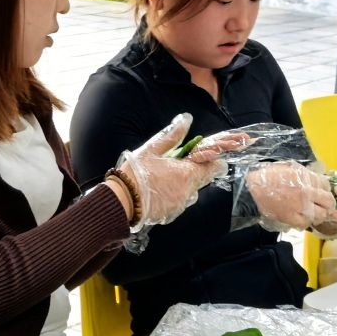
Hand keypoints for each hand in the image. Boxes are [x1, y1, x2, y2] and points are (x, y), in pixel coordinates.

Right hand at [114, 114, 231, 227]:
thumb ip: (172, 135)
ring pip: (190, 192)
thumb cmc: (135, 173)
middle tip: (178, 164)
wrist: (121, 202)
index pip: (214, 167)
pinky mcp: (171, 215)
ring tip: (163, 178)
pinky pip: (178, 203)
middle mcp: (188, 191)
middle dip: (196, 170)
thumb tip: (186, 120)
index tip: (210, 155)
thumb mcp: (152, 149)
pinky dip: (172, 196)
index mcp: (187, 173)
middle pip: (203, 179)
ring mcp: (180, 205)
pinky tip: (157, 191)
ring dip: (183, 184)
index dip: (215, 159)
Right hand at [244, 161, 336, 232]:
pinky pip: (306, 224)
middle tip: (323, 206)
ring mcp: (300, 206)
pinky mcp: (291, 218)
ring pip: (320, 215)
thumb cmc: (268, 176)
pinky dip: (305, 222)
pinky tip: (301, 219)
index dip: (325, 189)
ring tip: (312, 214)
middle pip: (328, 201)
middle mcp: (307, 192)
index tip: (321, 192)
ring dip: (318, 215)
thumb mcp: (289, 168)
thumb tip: (315, 180)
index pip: (326, 184)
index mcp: (306, 177)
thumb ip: (305, 174)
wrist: (252, 189)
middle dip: (328, 204)